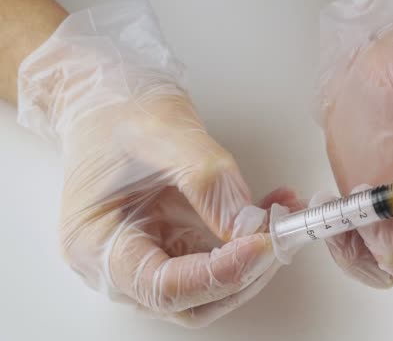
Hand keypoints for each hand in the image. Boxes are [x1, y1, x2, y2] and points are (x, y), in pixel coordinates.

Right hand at [17, 1, 302, 326]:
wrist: (111, 105)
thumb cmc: (120, 116)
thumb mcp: (165, 135)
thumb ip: (208, 182)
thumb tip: (250, 227)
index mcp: (96, 242)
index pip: (163, 286)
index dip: (219, 273)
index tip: (262, 244)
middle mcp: (117, 266)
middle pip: (190, 301)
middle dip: (243, 273)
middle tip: (279, 235)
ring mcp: (146, 261)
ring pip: (209, 292)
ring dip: (252, 262)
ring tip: (282, 220)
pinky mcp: (171, 249)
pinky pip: (215, 264)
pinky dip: (247, 246)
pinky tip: (269, 213)